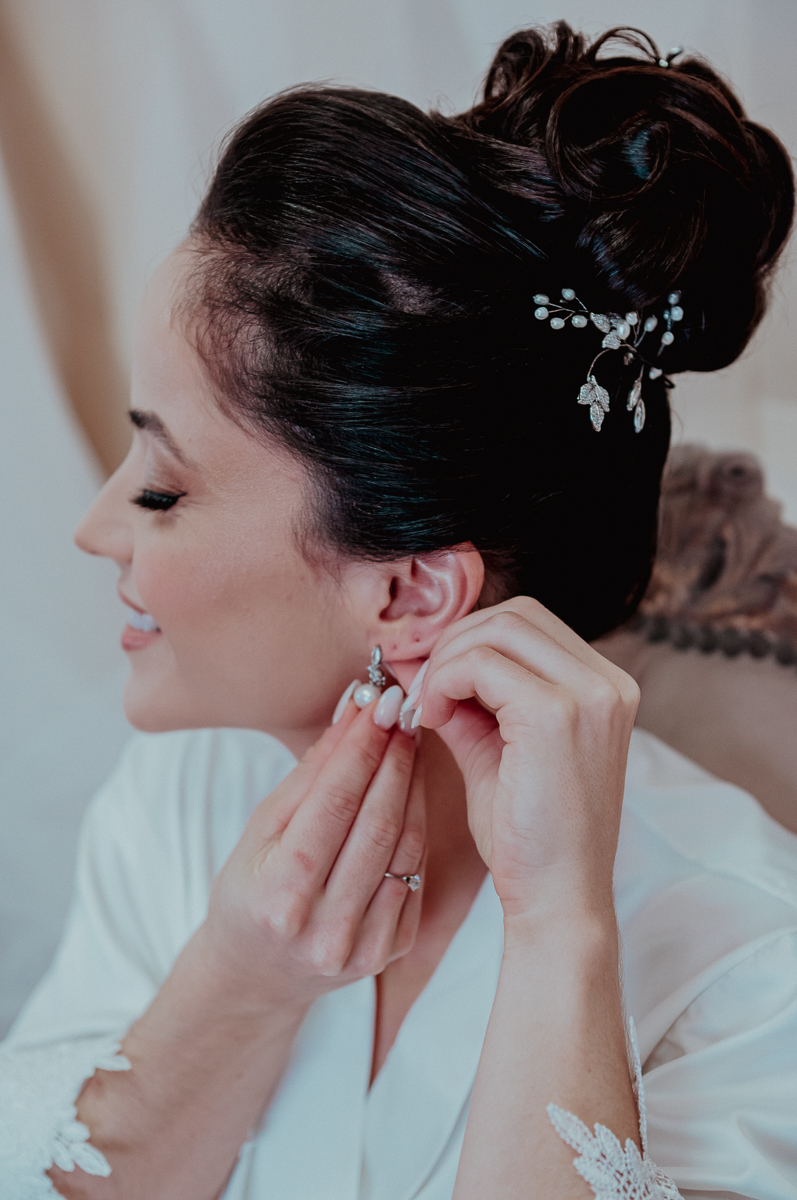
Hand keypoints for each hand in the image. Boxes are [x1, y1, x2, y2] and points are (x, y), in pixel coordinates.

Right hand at [203, 698, 423, 1010]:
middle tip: (404, 711)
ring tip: (410, 742)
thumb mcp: (259, 832)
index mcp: (281, 895)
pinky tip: (411, 790)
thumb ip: (308, 777)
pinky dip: (416, 825)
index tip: (380, 705)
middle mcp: (325, 927)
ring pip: (405, 846)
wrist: (257, 977)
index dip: (362, 748)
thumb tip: (353, 716)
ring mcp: (363, 945)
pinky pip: (414, 873)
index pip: (334, 804)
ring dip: (413, 785)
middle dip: (394, 758)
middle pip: (377, 823)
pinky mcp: (391, 951)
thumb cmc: (249, 893)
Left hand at [409, 597, 638, 918]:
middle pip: (514, 614)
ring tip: (428, 709)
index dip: (469, 639)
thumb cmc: (526, 833)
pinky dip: (444, 681)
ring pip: (497, 629)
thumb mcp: (494, 748)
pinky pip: (481, 664)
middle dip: (455, 642)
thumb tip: (415, 657)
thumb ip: (465, 698)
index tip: (429, 675)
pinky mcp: (558, 713)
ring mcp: (590, 694)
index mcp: (604, 686)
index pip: (528, 623)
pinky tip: (433, 719)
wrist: (557, 898)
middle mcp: (608, 682)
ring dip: (447, 660)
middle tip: (421, 688)